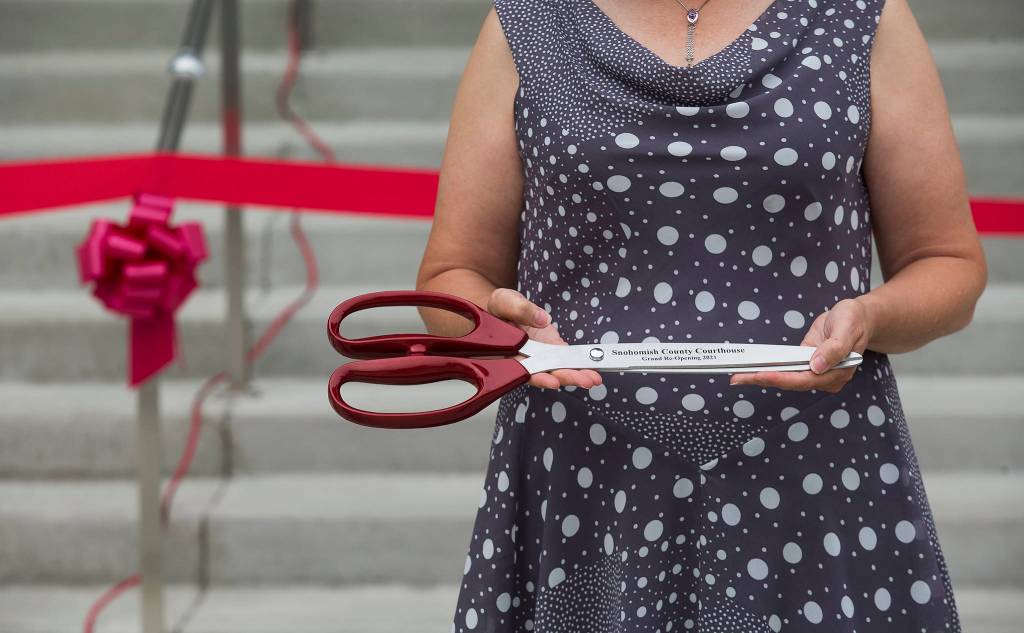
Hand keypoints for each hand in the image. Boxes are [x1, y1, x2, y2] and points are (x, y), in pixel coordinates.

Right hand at [486, 287, 602, 389]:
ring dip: (576, 374)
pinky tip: (592, 368)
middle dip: (565, 378)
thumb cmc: (500, 308)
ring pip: (557, 369)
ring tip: (593, 378)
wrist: (507, 310)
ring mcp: (540, 357)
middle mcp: (524, 361)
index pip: (521, 371)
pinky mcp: (552, 350)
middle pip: (544, 374)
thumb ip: (520, 309)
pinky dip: (579, 364)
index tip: (553, 381)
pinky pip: (566, 359)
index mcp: (506, 354)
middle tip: (584, 380)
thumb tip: (542, 319)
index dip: (537, 378)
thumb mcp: (504, 301)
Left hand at [729, 297, 872, 392]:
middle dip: (763, 380)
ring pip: (786, 379)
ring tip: (737, 376)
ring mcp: (814, 374)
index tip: (759, 375)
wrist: (857, 318)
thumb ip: (835, 347)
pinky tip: (750, 369)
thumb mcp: (847, 327)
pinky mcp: (806, 366)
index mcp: (837, 372)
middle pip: (791, 383)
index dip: (781, 378)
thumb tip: (817, 365)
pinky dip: (768, 370)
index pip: (805, 379)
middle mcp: (825, 378)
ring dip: (761, 378)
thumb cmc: (853, 321)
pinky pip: (785, 370)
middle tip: (736, 378)